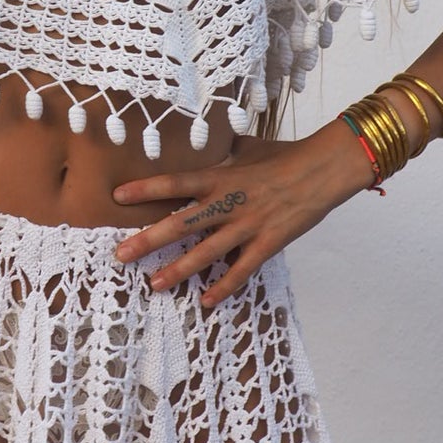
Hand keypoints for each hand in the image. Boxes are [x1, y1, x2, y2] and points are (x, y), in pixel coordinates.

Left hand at [110, 128, 373, 309]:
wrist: (324, 169)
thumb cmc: (287, 155)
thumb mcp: (251, 147)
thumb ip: (228, 150)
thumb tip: (219, 142)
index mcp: (220, 176)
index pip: (175, 182)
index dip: (146, 189)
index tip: (118, 195)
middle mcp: (228, 203)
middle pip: (181, 224)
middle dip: (148, 239)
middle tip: (120, 254)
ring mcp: (247, 225)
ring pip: (205, 253)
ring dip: (178, 270)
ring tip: (154, 283)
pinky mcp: (267, 243)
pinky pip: (241, 270)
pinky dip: (224, 287)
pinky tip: (206, 301)